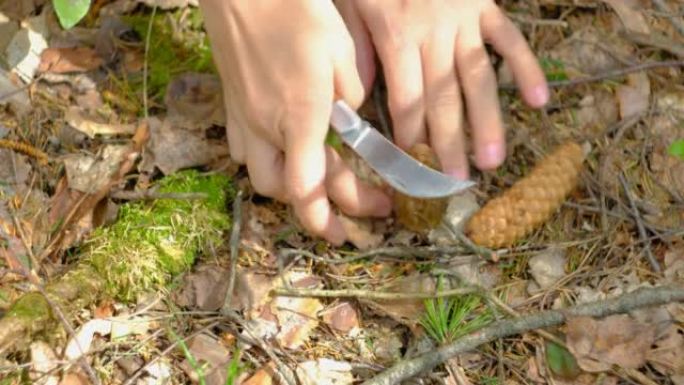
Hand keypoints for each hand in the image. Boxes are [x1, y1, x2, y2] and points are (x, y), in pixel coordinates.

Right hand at [199, 0, 391, 244]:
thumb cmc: (297, 11)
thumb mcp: (342, 52)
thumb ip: (351, 97)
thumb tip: (349, 119)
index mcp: (301, 117)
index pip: (308, 190)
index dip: (330, 219)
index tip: (362, 225)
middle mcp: (268, 128)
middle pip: (287, 192)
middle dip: (326, 210)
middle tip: (364, 207)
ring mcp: (244, 120)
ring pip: (262, 177)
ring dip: (292, 191)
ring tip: (319, 186)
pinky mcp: (231, 107)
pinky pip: (245, 151)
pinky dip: (268, 163)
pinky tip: (284, 153)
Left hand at [337, 0, 548, 178]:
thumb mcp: (347, 2)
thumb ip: (354, 47)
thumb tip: (357, 94)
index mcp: (397, 34)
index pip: (406, 99)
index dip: (409, 136)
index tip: (412, 168)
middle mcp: (434, 33)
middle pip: (443, 98)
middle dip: (449, 143)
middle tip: (456, 183)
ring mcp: (464, 19)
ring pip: (478, 78)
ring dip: (487, 121)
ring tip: (493, 161)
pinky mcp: (484, 5)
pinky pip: (509, 39)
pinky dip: (525, 68)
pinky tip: (537, 100)